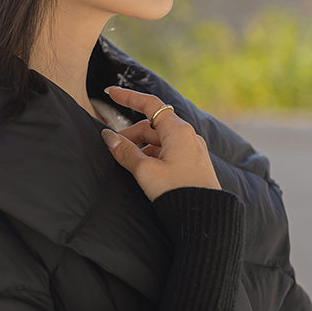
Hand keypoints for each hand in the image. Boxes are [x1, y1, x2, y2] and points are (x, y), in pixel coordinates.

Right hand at [100, 86, 221, 201]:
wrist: (203, 217)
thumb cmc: (175, 191)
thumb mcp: (144, 171)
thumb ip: (125, 152)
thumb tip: (108, 137)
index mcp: (177, 130)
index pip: (149, 105)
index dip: (128, 97)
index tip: (110, 93)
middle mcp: (187, 136)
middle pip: (152, 126)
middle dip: (130, 135)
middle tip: (112, 150)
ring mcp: (192, 150)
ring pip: (159, 141)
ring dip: (140, 148)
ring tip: (127, 164)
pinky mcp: (193, 164)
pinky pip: (168, 152)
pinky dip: (152, 156)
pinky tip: (144, 171)